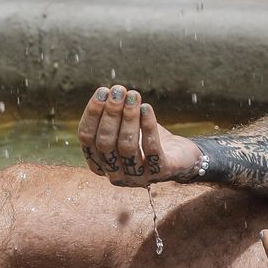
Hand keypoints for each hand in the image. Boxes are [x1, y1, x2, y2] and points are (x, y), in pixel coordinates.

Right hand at [76, 84, 200, 186]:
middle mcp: (115, 175)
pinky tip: (147, 108)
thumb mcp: (123, 129)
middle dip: (111, 113)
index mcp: (100, 165)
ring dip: (129, 117)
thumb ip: (111, 117)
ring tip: (134, 95)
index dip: (92, 114)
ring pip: (127, 146)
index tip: (102, 91)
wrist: (180, 156)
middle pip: (105, 143)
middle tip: (118, 91)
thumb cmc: (145, 140)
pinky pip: (152, 149)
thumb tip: (107, 93)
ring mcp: (138, 177)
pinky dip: (148, 125)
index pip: (87, 139)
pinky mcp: (161, 173)